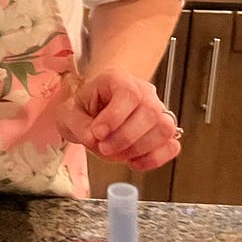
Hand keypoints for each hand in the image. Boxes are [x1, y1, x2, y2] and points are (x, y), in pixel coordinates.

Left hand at [55, 66, 180, 171]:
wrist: (90, 110)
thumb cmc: (82, 108)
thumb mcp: (69, 113)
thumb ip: (79, 125)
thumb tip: (95, 139)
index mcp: (117, 79)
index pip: (128, 93)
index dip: (115, 117)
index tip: (97, 133)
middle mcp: (143, 91)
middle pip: (150, 111)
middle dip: (126, 137)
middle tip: (104, 148)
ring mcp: (157, 110)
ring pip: (165, 128)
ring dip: (140, 148)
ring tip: (117, 154)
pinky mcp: (163, 131)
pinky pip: (172, 145)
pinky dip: (155, 158)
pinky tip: (134, 162)